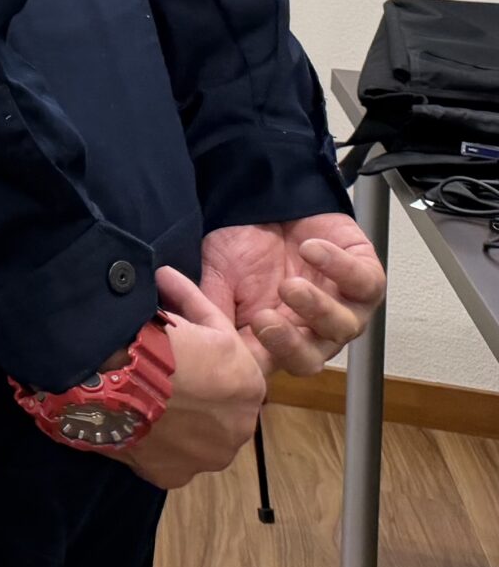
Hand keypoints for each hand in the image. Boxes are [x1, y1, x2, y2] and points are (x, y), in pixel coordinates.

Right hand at [111, 267, 268, 491]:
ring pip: (191, 435)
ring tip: (135, 396)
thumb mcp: (182, 314)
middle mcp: (239, 428)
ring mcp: (205, 457)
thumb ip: (187, 306)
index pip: (229, 365)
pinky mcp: (172, 475)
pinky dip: (148, 440)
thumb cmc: (154, 341)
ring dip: (173, 419)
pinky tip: (127, 419)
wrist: (111, 376)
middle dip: (193, 390)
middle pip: (215, 406)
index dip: (200, 351)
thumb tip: (167, 278)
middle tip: (153, 369)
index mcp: (249, 385)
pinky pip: (161, 455)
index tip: (169, 338)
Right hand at [201, 215, 385, 375]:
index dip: (251, 360)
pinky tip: (310, 249)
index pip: (265, 365)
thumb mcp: (216, 275)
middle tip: (265, 322)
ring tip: (291, 286)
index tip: (230, 342)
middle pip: (309, 359)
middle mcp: (312, 332)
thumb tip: (200, 338)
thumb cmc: (242, 245)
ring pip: (342, 327)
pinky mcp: (367, 277)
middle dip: (290, 346)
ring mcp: (343, 308)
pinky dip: (339, 268)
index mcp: (273, 339)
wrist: (267, 202)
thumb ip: (211, 308)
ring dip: (316, 309)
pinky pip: (364, 284)